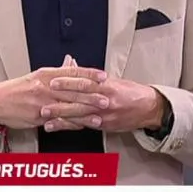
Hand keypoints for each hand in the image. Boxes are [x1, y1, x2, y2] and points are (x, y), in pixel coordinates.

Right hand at [0, 59, 107, 129]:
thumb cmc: (18, 88)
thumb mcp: (38, 75)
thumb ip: (57, 71)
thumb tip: (71, 62)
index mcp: (47, 74)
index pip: (72, 72)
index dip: (89, 74)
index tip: (103, 76)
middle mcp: (46, 86)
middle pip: (73, 90)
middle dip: (92, 95)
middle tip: (107, 98)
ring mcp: (42, 102)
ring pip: (68, 107)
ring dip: (86, 112)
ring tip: (100, 115)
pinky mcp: (39, 116)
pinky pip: (59, 120)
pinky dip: (72, 123)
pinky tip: (83, 125)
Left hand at [44, 62, 164, 133]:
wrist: (149, 108)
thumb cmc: (130, 92)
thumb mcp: (112, 80)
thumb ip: (90, 75)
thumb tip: (71, 65)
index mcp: (105, 85)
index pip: (84, 81)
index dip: (68, 81)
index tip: (53, 81)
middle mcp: (105, 99)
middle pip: (79, 99)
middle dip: (60, 100)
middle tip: (43, 100)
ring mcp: (105, 114)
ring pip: (80, 114)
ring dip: (61, 115)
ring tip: (46, 116)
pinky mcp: (105, 125)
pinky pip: (84, 125)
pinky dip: (70, 125)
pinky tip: (58, 126)